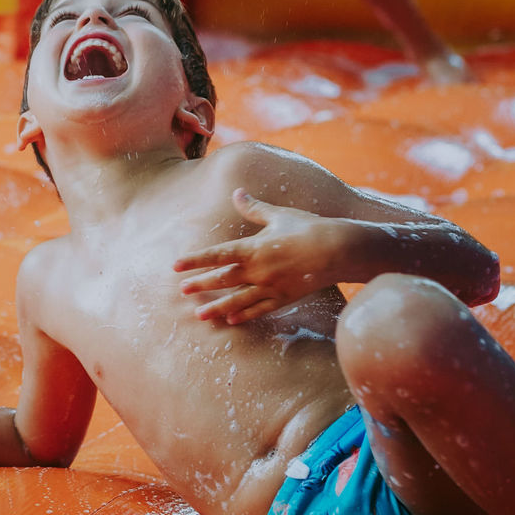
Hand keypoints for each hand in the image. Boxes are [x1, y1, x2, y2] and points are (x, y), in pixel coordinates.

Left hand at [174, 189, 341, 323]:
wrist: (339, 250)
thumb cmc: (308, 228)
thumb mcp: (278, 215)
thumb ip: (254, 208)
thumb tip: (237, 193)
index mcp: (254, 248)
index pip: (217, 255)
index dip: (195, 260)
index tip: (176, 265)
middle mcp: (259, 271)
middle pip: (223, 280)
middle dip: (201, 285)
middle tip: (182, 291)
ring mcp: (271, 287)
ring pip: (238, 301)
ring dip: (216, 308)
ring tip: (199, 316)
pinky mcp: (284, 298)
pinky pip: (260, 309)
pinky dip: (244, 315)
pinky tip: (231, 320)